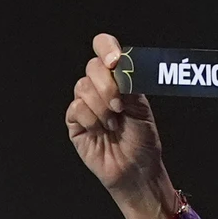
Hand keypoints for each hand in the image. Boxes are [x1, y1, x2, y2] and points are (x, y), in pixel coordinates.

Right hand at [66, 33, 178, 218]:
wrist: (136, 169)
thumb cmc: (143, 140)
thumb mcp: (140, 106)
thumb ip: (128, 82)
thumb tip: (117, 63)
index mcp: (119, 79)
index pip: (105, 49)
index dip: (106, 48)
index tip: (115, 61)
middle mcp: (100, 88)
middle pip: (92, 67)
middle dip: (107, 85)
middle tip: (119, 106)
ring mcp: (86, 104)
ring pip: (82, 87)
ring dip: (101, 107)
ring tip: (114, 124)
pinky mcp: (74, 122)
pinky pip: (76, 108)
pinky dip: (91, 119)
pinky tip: (101, 131)